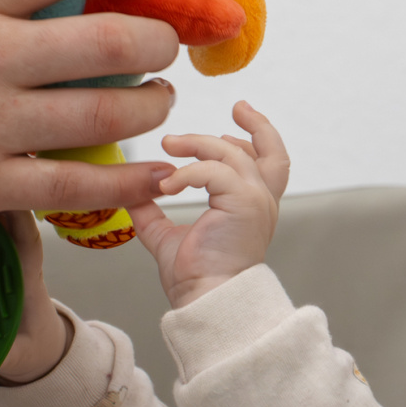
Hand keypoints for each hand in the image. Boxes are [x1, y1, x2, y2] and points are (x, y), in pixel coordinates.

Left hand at [127, 102, 289, 309]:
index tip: (230, 126)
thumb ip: (154, 215)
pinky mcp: (245, 203)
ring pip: (233, 154)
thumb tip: (133, 197)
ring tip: (169, 144)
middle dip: (258, 125)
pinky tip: (167, 184)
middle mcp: (261, 202)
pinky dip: (187, 172)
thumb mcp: (168, 238)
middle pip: (271, 152)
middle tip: (237, 107)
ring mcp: (256, 201)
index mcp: (250, 208)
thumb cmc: (197, 278)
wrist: (208, 300)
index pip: (266, 165)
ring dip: (199, 143)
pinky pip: (214, 171)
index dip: (252, 141)